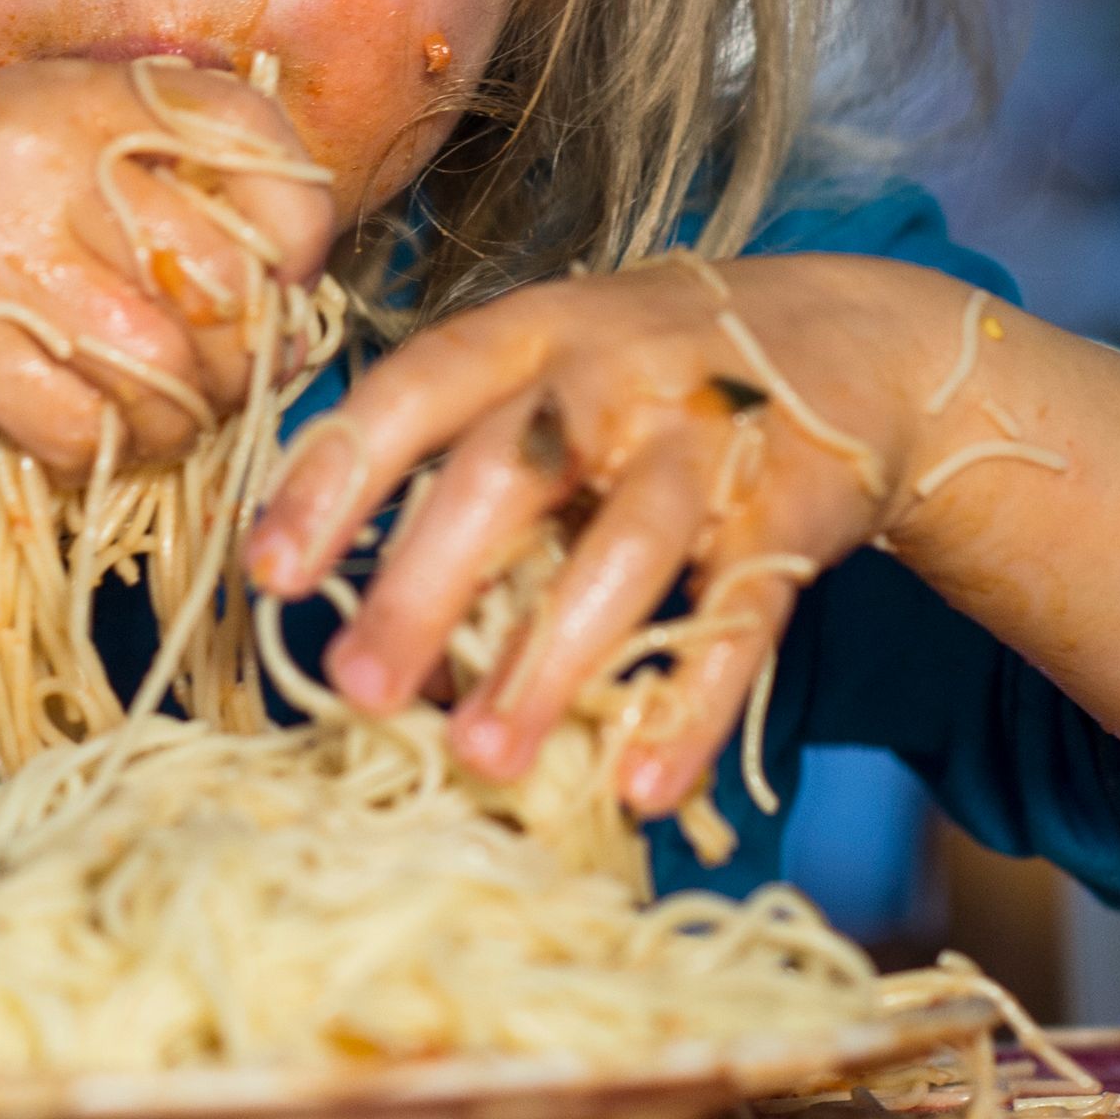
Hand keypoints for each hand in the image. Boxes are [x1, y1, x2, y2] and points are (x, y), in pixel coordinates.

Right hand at [0, 61, 336, 467]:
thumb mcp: (24, 128)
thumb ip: (137, 165)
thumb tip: (274, 271)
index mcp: (85, 96)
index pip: (256, 143)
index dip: (299, 226)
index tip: (282, 274)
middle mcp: (56, 165)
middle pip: (231, 279)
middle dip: (248, 351)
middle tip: (224, 374)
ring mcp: (6, 262)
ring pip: (172, 368)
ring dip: (186, 416)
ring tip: (163, 417)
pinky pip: (90, 430)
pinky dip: (109, 454)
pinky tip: (90, 442)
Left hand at [243, 254, 961, 816]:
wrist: (851, 340)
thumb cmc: (642, 382)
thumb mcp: (545, 382)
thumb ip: (461, 475)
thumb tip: (368, 630)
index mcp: (522, 332)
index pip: (407, 395)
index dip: (333, 480)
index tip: (268, 574)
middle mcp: (607, 369)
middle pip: (501, 475)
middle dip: (422, 588)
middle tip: (356, 691)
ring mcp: (704, 435)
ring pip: (621, 550)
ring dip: (546, 662)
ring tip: (484, 760)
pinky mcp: (791, 506)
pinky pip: (737, 618)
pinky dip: (688, 709)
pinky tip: (641, 786)